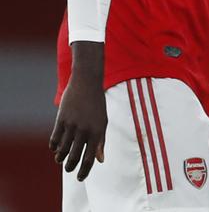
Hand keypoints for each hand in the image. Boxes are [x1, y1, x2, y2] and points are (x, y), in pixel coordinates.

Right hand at [50, 43, 106, 180]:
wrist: (87, 83)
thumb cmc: (97, 104)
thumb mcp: (103, 121)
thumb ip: (101, 141)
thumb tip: (100, 160)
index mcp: (97, 132)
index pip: (90, 158)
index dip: (85, 171)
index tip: (81, 178)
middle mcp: (84, 130)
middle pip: (74, 156)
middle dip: (71, 166)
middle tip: (69, 170)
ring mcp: (72, 125)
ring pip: (62, 149)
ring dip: (60, 157)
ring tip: (60, 160)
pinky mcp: (61, 119)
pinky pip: (54, 138)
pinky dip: (53, 146)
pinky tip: (55, 148)